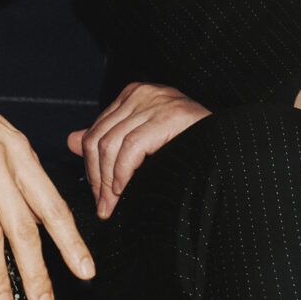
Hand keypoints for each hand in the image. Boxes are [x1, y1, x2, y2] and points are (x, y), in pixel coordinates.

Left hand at [67, 82, 210, 218]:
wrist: (230, 146)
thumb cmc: (188, 147)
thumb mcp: (142, 141)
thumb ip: (109, 139)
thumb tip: (70, 141)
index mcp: (134, 95)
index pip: (96, 131)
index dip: (91, 166)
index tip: (96, 194)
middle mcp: (142, 94)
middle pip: (99, 137)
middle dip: (96, 176)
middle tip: (102, 205)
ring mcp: (156, 102)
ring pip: (111, 144)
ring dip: (107, 181)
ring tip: (111, 204)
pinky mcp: (169, 116)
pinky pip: (132, 148)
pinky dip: (123, 174)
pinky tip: (124, 191)